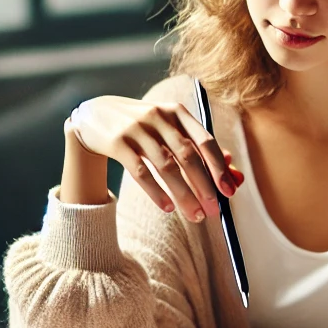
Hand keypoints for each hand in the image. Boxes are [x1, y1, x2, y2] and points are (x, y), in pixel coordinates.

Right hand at [67, 95, 242, 220]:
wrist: (94, 116)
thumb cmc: (143, 127)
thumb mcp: (170, 128)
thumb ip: (199, 148)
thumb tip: (233, 173)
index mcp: (178, 112)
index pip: (206, 141)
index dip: (219, 167)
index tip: (229, 191)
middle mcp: (159, 117)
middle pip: (188, 156)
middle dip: (204, 186)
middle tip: (214, 210)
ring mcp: (136, 129)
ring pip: (166, 167)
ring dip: (184, 194)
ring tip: (195, 215)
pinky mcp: (117, 142)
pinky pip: (141, 173)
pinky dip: (157, 192)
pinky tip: (168, 208)